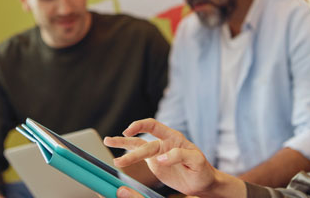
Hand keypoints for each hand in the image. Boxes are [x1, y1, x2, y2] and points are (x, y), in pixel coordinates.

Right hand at [104, 118, 222, 195]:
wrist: (202, 182)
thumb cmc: (202, 169)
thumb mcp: (196, 161)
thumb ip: (179, 156)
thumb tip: (160, 158)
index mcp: (174, 138)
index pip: (154, 126)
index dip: (140, 126)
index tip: (129, 132)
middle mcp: (163, 142)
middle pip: (142, 144)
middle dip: (129, 151)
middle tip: (118, 162)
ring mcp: (157, 152)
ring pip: (136, 146)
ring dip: (122, 144)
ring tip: (107, 141)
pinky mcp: (154, 162)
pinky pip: (138, 155)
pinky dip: (127, 154)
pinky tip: (117, 154)